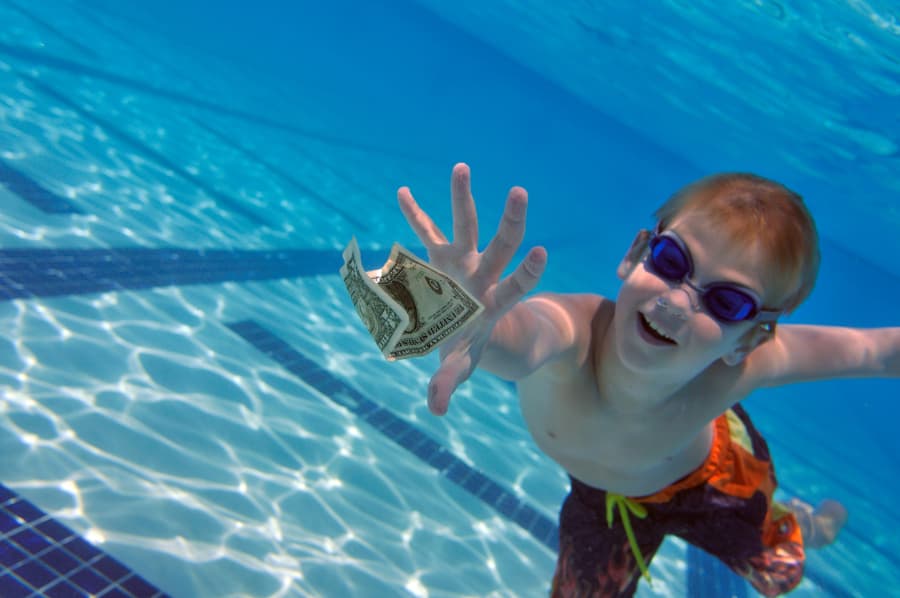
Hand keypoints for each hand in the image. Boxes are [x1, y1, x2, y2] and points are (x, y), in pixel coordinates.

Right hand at [398, 163, 546, 414]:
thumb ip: (448, 382)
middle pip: (502, 244)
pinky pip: (427, 232)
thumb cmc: (466, 347)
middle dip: (512, 220)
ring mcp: (463, 261)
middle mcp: (483, 273)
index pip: (517, 283)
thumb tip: (436, 410)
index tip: (541, 250)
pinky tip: (403, 192)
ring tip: (462, 167)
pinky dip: (415, 214)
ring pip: (466, 225)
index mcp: (493, 300)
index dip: (528, 270)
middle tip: (520, 192)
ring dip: (463, 198)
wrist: (463, 328)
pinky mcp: (441, 257)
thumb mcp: (459, 364)